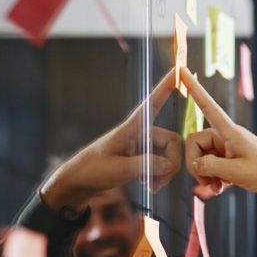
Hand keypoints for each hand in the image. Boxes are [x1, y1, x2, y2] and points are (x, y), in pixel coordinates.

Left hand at [40, 69, 181, 210]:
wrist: (78, 182)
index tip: (178, 71)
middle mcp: (140, 133)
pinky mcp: (142, 157)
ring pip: (168, 156)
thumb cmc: (93, 170)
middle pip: (172, 142)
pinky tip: (149, 184)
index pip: (152, 104)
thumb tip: (170, 164)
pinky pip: (162, 163)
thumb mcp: (119, 168)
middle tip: (160, 183)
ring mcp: (142, 146)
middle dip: (171, 164)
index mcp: (131, 128)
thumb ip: (147, 164)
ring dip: (165, 173)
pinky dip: (160, 175)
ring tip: (152, 186)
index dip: (165, 87)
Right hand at [180, 68, 256, 221]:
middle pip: (196, 143)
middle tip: (207, 183)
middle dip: (197, 165)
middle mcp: (227, 136)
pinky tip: (222, 187)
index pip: (207, 105)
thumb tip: (194, 165)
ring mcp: (229, 147)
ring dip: (206, 174)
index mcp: (230, 131)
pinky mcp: (232, 158)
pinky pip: (213, 164)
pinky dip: (214, 177)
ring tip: (217, 188)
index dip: (193, 89)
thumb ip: (209, 167)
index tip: (181, 69)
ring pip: (203, 157)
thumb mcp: (235, 173)